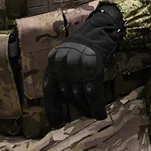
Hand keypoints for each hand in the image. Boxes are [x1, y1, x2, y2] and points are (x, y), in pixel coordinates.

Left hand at [43, 3, 124, 124]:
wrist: (101, 29)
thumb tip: (66, 98)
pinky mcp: (93, 69)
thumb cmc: (84, 44)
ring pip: (79, 95)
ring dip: (87, 108)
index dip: (51, 108)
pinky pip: (92, 94)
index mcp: (54, 62)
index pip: (49, 89)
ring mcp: (77, 67)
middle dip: (76, 106)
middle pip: (67, 94)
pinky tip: (100, 114)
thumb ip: (63, 73)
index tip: (56, 122)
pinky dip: (96, 106)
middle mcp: (63, 65)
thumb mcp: (66, 56)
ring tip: (92, 113)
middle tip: (84, 113)